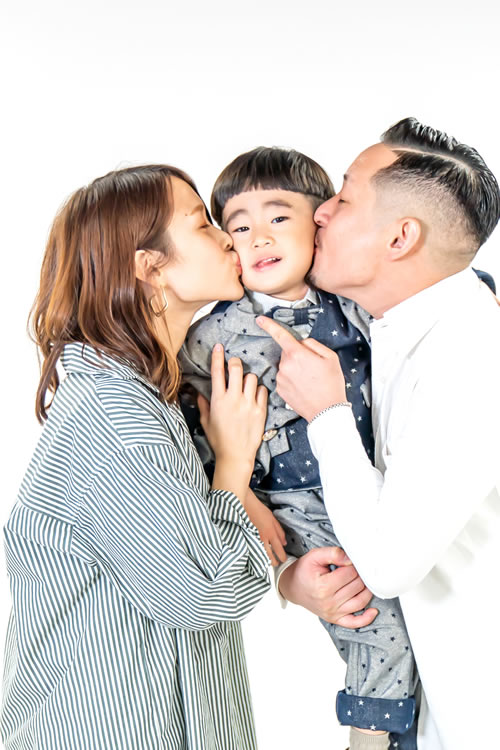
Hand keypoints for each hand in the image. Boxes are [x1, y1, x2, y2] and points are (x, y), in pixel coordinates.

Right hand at [198, 344, 267, 465]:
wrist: (235, 456)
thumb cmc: (219, 440)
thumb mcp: (206, 421)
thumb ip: (204, 404)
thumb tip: (200, 392)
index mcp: (218, 400)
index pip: (217, 371)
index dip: (218, 356)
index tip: (219, 347)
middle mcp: (234, 399)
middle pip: (237, 368)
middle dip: (235, 363)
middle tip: (235, 365)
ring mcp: (248, 404)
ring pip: (252, 377)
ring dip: (248, 378)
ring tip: (245, 385)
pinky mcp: (260, 411)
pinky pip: (262, 390)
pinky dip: (258, 390)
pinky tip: (254, 395)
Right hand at [245, 489, 286, 565]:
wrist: (246, 506)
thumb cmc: (260, 510)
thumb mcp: (273, 519)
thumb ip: (280, 532)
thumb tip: (284, 543)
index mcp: (271, 533)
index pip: (278, 549)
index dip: (282, 557)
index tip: (284, 560)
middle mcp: (263, 538)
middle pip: (269, 555)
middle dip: (274, 562)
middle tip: (277, 564)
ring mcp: (254, 539)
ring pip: (260, 555)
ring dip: (265, 560)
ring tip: (268, 563)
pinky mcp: (248, 539)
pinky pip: (254, 550)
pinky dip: (257, 555)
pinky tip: (259, 556)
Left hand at [256, 317, 346, 421]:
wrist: (327, 412)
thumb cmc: (331, 384)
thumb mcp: (330, 358)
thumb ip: (314, 345)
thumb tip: (302, 343)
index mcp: (297, 354)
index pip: (280, 335)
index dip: (269, 325)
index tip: (260, 319)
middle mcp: (285, 365)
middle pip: (287, 352)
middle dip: (297, 355)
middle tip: (312, 367)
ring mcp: (281, 378)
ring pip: (285, 366)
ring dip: (294, 368)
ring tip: (309, 380)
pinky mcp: (279, 390)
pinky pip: (284, 378)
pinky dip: (292, 380)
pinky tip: (303, 387)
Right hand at [279, 547, 377, 627]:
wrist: (293, 587)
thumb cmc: (304, 571)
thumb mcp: (314, 556)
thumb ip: (333, 554)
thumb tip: (350, 558)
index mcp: (323, 586)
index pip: (350, 573)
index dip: (353, 564)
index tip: (350, 560)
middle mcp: (329, 602)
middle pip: (357, 586)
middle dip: (360, 575)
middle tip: (357, 568)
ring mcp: (333, 613)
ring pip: (360, 602)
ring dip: (367, 590)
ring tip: (364, 580)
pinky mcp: (335, 619)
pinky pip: (354, 623)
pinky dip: (366, 618)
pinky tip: (373, 610)